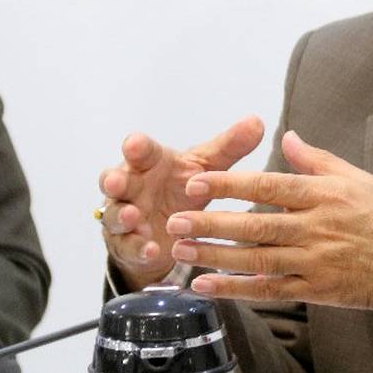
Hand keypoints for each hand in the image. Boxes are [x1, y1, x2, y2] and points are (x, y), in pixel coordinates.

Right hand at [98, 117, 264, 290]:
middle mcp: (131, 186)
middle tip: (115, 182)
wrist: (172, 227)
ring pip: (115, 215)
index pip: (140, 151)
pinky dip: (138, 248)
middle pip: (115, 180)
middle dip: (114, 180)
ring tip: (134, 216)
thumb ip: (229, 147)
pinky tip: (151, 250)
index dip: (136, 147)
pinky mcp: (127, 243)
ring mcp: (125, 215)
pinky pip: (128, 246)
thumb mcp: (207, 167)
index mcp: (150, 163)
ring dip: (123, 216)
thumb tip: (258, 122)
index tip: (136, 144)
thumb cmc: (184, 186)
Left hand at [166, 131, 372, 351]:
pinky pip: (270, 290)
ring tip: (180, 251)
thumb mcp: (360, 179)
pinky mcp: (320, 290)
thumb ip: (317, 160)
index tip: (196, 182)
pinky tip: (207, 285)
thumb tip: (286, 135)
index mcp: (328, 194)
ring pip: (256, 260)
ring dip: (215, 256)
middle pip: (256, 225)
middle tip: (174, 220)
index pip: (270, 185)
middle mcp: (321, 227)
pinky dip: (237, 288)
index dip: (229, 184)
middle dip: (211, 223)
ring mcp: (319, 261)